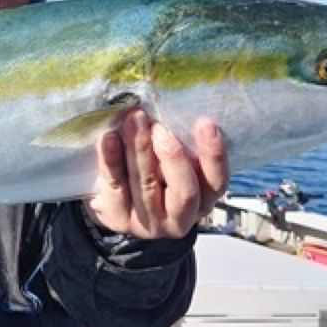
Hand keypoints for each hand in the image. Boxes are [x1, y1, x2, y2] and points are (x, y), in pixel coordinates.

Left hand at [85, 111, 228, 239]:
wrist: (118, 198)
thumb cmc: (154, 169)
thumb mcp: (172, 159)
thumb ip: (178, 140)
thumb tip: (172, 102)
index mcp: (203, 199)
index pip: (216, 182)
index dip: (213, 155)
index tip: (206, 123)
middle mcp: (181, 218)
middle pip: (184, 191)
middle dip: (173, 156)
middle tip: (159, 127)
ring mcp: (150, 223)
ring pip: (146, 187)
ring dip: (140, 150)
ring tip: (134, 120)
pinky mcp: (120, 220)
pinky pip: (115, 189)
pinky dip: (111, 162)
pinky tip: (109, 138)